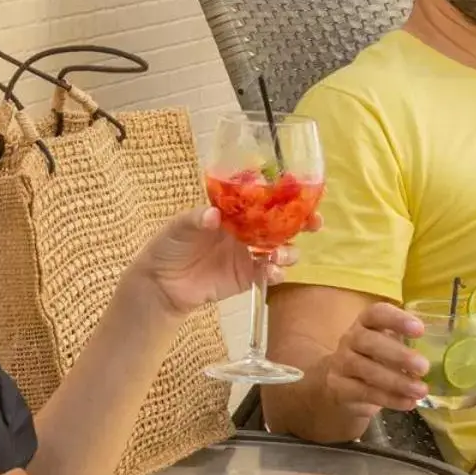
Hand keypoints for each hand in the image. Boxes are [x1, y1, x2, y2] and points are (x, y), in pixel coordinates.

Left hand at [128, 207, 322, 317]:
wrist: (162, 283)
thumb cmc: (169, 246)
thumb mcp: (179, 227)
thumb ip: (196, 219)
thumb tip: (213, 215)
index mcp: (234, 211)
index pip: (265, 198)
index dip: (287, 194)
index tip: (306, 191)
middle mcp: (247, 230)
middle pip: (283, 223)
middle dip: (303, 222)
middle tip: (314, 223)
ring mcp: (249, 254)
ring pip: (281, 249)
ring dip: (289, 250)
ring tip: (280, 254)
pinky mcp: (248, 277)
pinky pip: (269, 274)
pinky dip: (275, 272)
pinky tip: (271, 272)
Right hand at [322, 302, 430, 418]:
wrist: (342, 385)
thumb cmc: (374, 359)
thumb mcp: (388, 346)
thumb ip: (408, 346)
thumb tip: (441, 356)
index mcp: (365, 323)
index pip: (376, 313)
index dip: (397, 319)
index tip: (420, 330)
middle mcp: (350, 339)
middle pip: (369, 341)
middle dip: (398, 355)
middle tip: (424, 367)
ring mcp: (342, 363)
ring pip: (366, 369)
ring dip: (396, 381)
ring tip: (420, 390)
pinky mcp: (340, 387)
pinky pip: (364, 392)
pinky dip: (389, 399)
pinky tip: (408, 403)